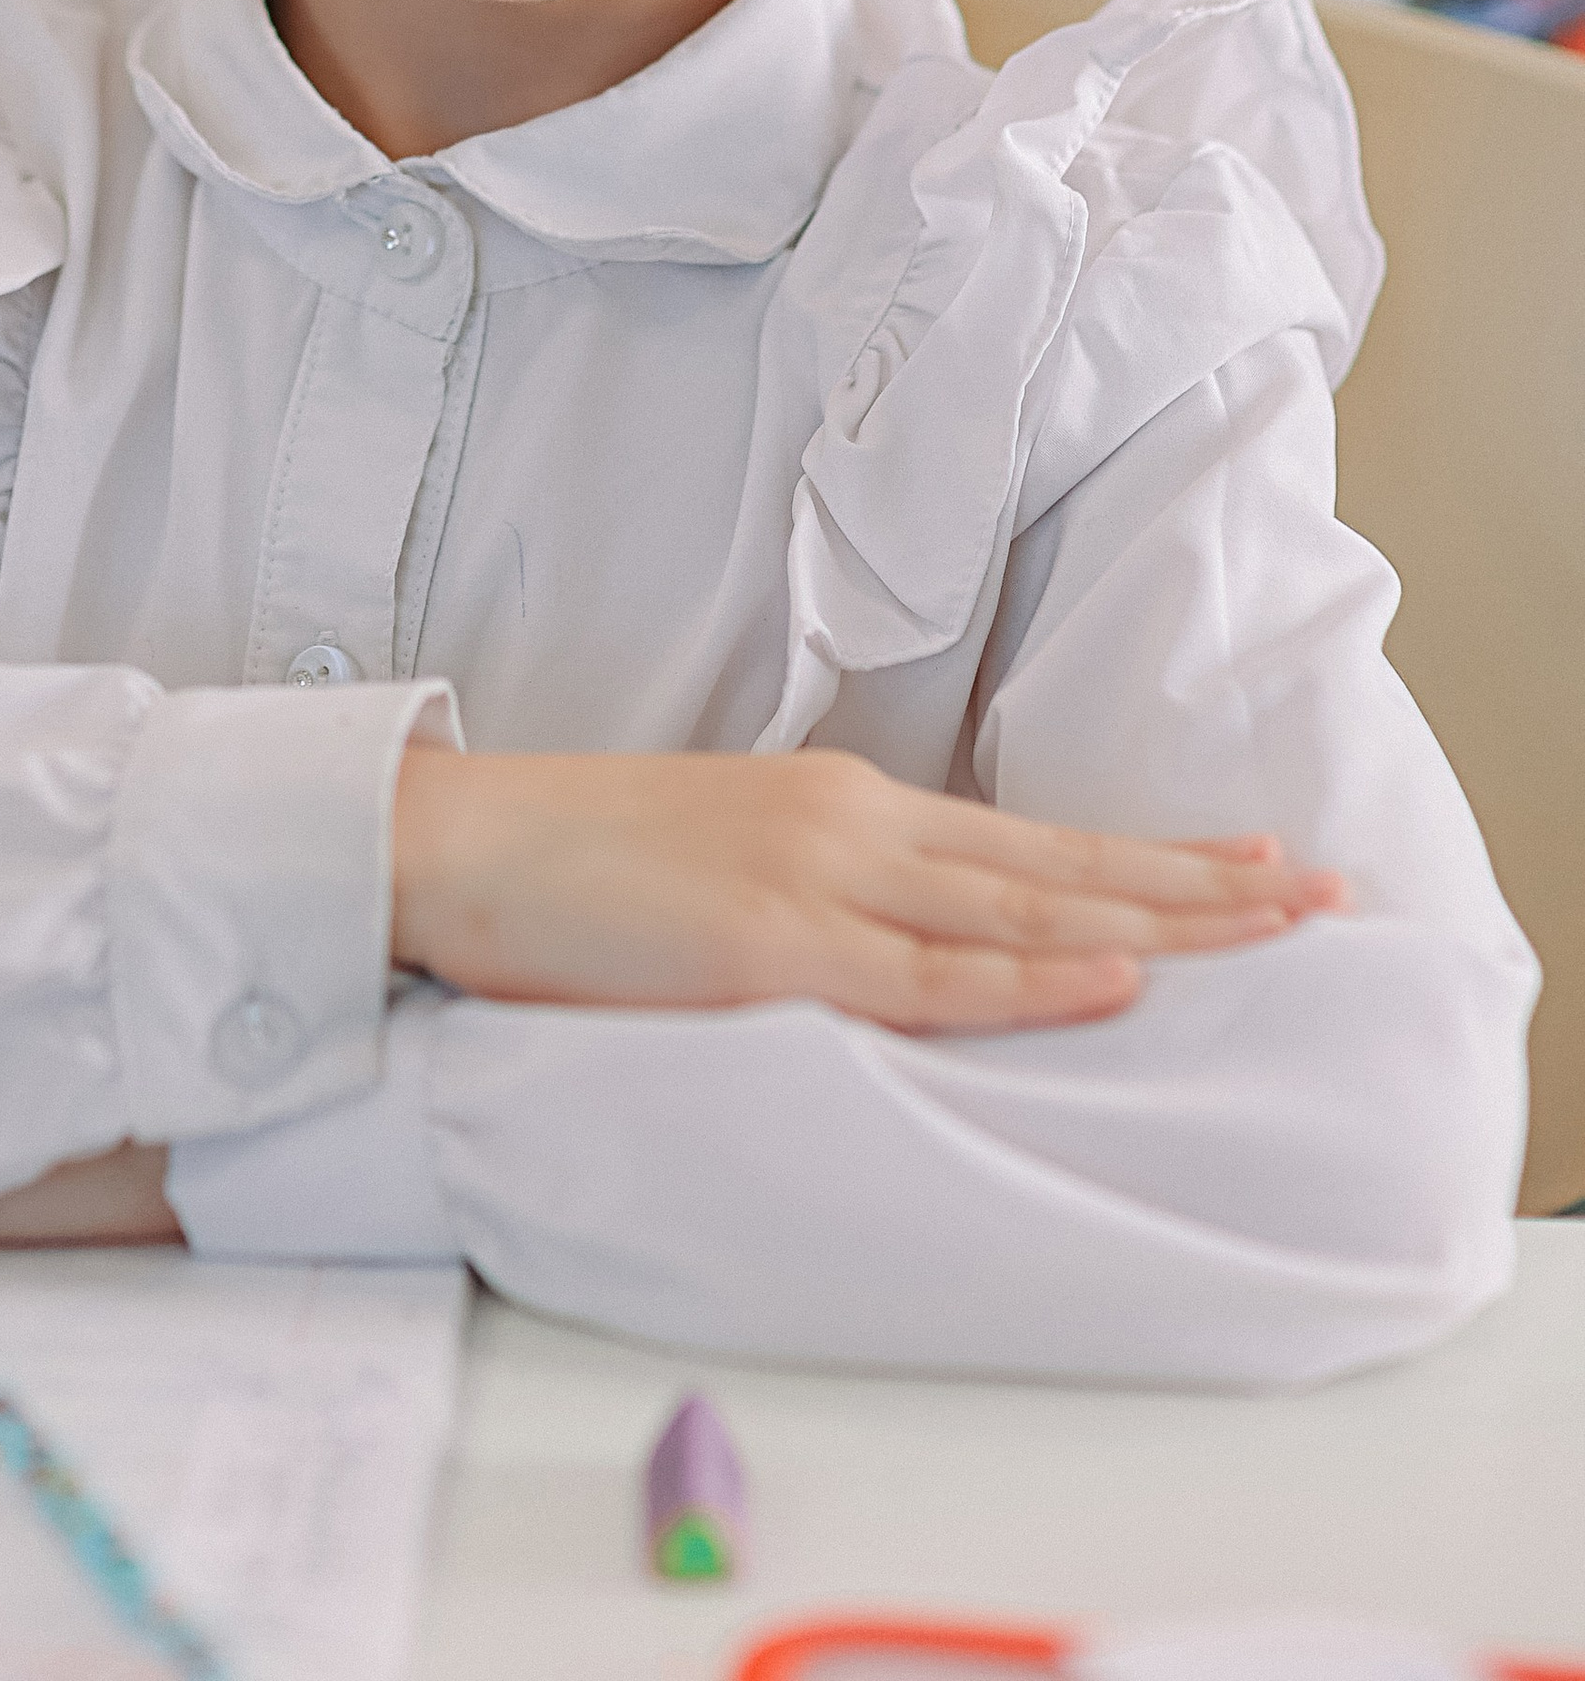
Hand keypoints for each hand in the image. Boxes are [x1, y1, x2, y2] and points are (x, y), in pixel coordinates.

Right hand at [391, 744, 1342, 1032]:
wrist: (459, 839)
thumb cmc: (577, 864)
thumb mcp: (727, 853)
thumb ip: (825, 884)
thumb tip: (907, 934)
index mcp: (841, 803)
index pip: (1028, 837)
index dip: (1147, 855)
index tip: (1249, 863)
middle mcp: (850, 825)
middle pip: (1056, 861)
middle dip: (1198, 882)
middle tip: (1319, 890)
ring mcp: (814, 882)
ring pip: (1019, 908)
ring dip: (1157, 919)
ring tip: (1266, 926)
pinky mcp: (768, 948)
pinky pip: (923, 975)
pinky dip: (1027, 976)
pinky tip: (1111, 974)